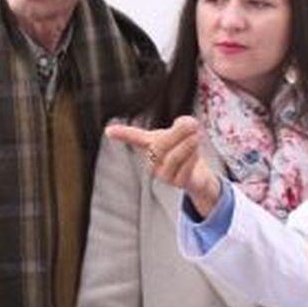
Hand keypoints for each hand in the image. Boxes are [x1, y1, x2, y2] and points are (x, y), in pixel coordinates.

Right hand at [105, 119, 220, 216]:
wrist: (199, 175)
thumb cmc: (186, 150)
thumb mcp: (183, 133)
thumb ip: (182, 125)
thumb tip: (185, 123)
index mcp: (151, 146)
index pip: (134, 138)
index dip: (122, 134)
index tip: (108, 131)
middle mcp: (154, 162)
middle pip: (159, 146)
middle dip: (177, 133)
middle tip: (192, 123)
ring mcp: (164, 175)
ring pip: (173, 158)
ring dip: (187, 144)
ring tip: (197, 135)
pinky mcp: (178, 183)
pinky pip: (184, 169)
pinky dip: (192, 158)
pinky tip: (197, 151)